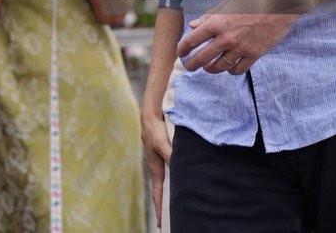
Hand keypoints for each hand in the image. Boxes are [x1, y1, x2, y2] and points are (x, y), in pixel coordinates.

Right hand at [141, 110, 171, 227]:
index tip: (161, 223)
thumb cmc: (154, 129)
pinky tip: (183, 183)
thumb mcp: (162, 142)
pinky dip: (176, 181)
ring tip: (178, 207)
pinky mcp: (166, 155)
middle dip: (165, 206)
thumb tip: (179, 167)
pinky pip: (172, 173)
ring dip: (172, 194)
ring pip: (168, 182)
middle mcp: (158, 168)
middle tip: (170, 221)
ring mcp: (162, 162)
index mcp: (155, 169)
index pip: (158, 194)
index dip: (160, 208)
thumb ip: (170, 154)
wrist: (151, 114)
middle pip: (163, 191)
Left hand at [174, 0, 297, 75]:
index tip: (180, 52)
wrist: (278, 5)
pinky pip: (238, 69)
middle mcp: (227, 37)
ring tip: (208, 67)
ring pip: (219, 66)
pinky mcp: (254, 55)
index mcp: (217, 23)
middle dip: (193, 64)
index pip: (193, 39)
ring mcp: (241, 48)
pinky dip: (231, 70)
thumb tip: (193, 26)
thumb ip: (208, 17)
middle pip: (203, 57)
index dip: (183, 48)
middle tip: (189, 66)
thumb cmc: (251, 1)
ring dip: (211, 69)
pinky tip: (228, 67)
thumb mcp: (226, 4)